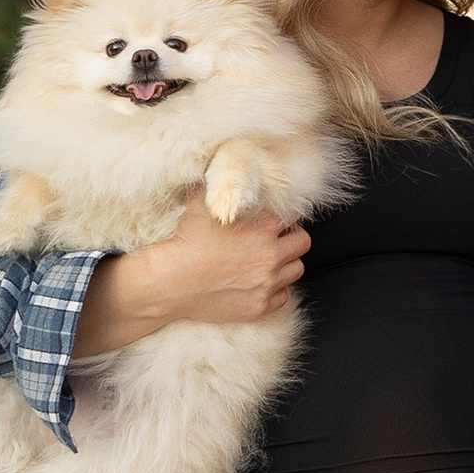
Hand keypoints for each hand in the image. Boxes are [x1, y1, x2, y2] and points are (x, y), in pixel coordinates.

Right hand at [72, 202, 308, 364]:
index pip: (293, 215)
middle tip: (277, 239)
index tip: (275, 220)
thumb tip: (228, 166)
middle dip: (291, 238)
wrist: (170, 280)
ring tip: (268, 260)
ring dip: (286, 263)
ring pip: (297, 268)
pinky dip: (275, 289)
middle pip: (303, 242)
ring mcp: (267, 283)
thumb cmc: (185, 240)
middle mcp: (271, 254)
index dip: (283, 216)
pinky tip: (259, 282)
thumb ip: (224, 186)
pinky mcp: (260, 306)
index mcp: (264, 227)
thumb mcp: (203, 202)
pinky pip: (283, 295)